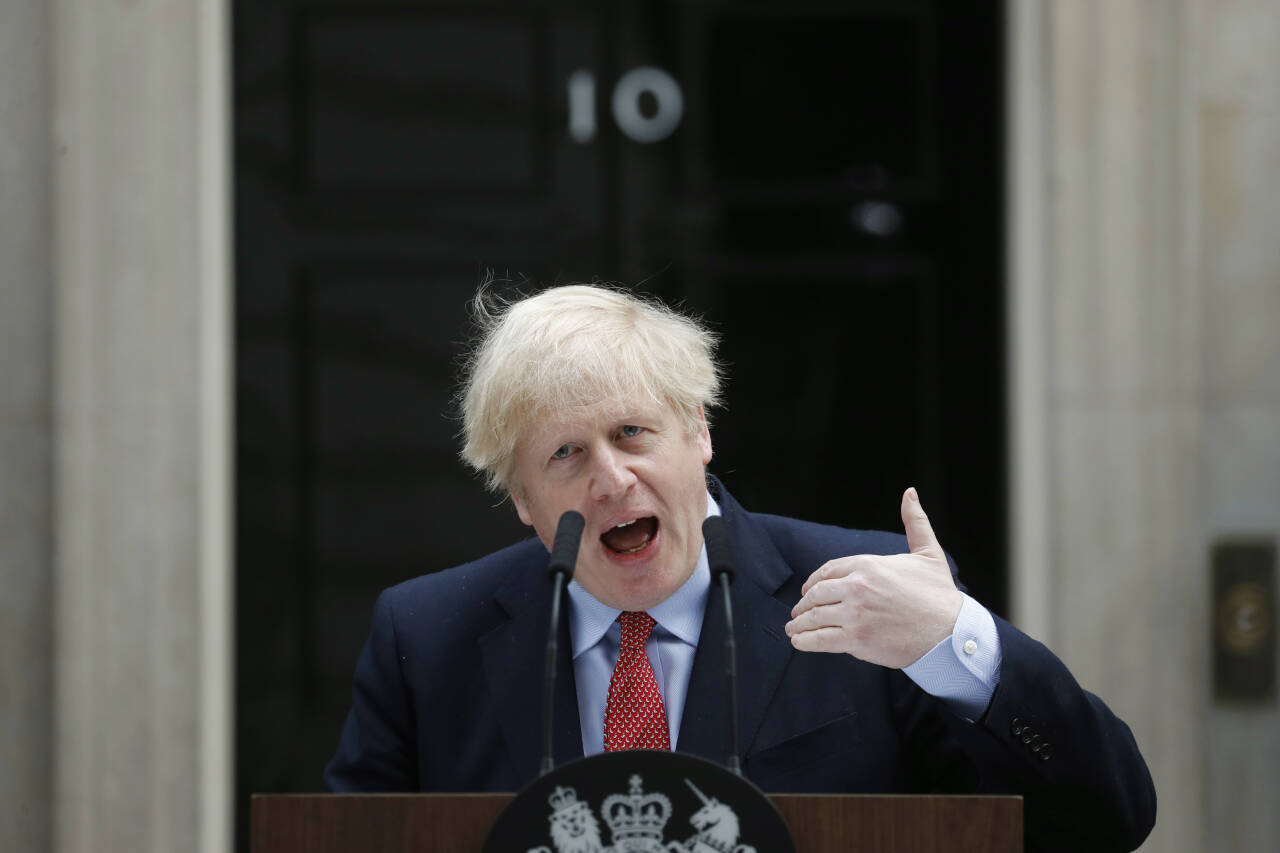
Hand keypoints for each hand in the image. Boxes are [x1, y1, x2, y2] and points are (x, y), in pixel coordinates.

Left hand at [785, 487, 962, 668]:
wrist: (951, 632)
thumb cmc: (940, 595)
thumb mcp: (928, 553)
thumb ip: (915, 522)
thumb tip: (910, 493)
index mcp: (868, 565)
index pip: (828, 571)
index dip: (814, 582)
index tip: (808, 590)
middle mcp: (857, 587)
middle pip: (817, 594)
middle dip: (804, 603)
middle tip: (798, 611)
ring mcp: (855, 614)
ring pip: (815, 617)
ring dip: (800, 623)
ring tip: (794, 629)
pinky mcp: (856, 639)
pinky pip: (820, 639)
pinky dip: (805, 641)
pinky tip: (800, 641)